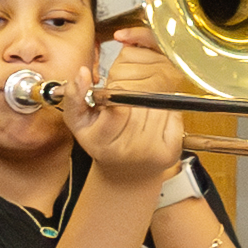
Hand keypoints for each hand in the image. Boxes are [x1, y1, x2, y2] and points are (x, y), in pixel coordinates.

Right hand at [68, 38, 192, 186]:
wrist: (126, 173)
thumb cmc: (102, 142)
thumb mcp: (80, 122)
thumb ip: (75, 96)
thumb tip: (81, 73)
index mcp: (102, 143)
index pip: (119, 106)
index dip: (118, 97)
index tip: (113, 102)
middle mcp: (128, 151)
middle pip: (139, 103)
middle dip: (133, 101)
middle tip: (126, 111)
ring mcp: (152, 153)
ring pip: (157, 107)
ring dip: (149, 106)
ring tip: (138, 118)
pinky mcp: (171, 151)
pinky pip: (172, 115)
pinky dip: (165, 114)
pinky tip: (153, 125)